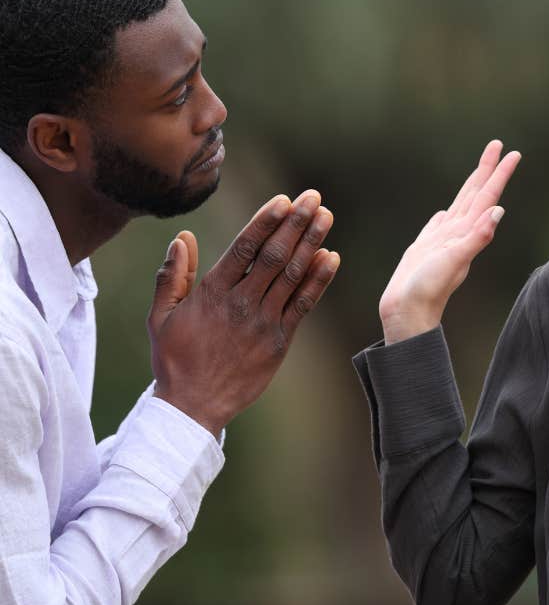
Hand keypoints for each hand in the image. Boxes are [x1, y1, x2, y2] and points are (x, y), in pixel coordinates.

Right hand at [147, 190, 340, 436]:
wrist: (192, 407)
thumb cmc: (175, 358)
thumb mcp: (161, 316)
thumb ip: (173, 276)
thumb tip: (182, 237)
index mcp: (212, 292)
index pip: (244, 248)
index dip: (265, 222)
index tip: (283, 200)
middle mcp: (240, 303)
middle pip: (274, 255)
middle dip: (295, 223)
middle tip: (313, 197)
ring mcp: (263, 322)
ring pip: (292, 275)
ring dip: (311, 243)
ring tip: (326, 217)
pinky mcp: (279, 341)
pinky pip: (303, 305)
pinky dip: (319, 281)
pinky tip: (331, 258)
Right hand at [379, 140, 520, 343]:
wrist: (407, 314)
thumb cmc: (428, 290)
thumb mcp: (454, 261)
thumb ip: (476, 238)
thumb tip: (497, 212)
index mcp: (467, 233)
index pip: (488, 197)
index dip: (499, 174)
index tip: (512, 152)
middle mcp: (458, 234)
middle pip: (477, 194)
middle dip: (487, 170)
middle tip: (498, 145)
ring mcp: (442, 241)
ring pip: (460, 205)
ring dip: (470, 187)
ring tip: (478, 171)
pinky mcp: (426, 249)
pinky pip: (438, 225)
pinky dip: (445, 214)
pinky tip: (445, 211)